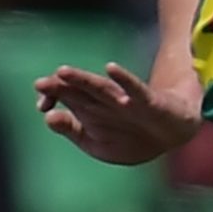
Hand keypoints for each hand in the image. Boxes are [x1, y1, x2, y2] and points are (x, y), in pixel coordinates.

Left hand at [34, 62, 201, 164]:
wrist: (172, 133)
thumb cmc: (131, 136)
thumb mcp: (97, 142)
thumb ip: (72, 130)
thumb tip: (48, 118)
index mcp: (91, 109)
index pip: (66, 97)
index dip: (52, 98)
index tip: (42, 106)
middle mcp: (105, 101)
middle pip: (80, 91)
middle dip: (60, 87)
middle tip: (40, 84)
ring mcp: (126, 100)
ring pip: (101, 88)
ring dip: (82, 80)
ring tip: (63, 72)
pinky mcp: (147, 102)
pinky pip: (135, 89)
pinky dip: (123, 79)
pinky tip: (111, 69)